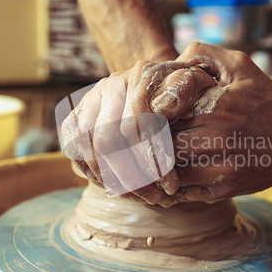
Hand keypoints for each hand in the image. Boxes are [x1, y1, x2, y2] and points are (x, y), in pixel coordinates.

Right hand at [60, 60, 216, 203]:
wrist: (166, 85)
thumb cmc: (186, 92)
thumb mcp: (196, 85)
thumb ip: (184, 90)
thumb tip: (163, 107)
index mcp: (141, 74)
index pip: (135, 123)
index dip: (152, 159)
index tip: (171, 184)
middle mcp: (111, 84)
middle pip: (107, 139)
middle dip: (132, 176)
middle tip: (158, 197)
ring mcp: (91, 100)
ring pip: (88, 148)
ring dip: (114, 181)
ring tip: (143, 196)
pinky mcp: (76, 117)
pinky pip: (75, 151)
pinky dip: (96, 174)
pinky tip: (121, 188)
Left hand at [158, 43, 271, 206]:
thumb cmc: (266, 100)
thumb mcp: (240, 65)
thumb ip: (202, 54)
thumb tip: (169, 62)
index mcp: (216, 107)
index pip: (161, 114)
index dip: (148, 115)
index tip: (145, 114)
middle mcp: (217, 140)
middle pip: (160, 144)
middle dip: (149, 140)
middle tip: (145, 134)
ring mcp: (219, 169)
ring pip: (167, 171)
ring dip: (157, 163)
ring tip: (154, 153)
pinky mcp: (221, 190)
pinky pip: (181, 191)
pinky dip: (169, 183)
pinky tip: (169, 170)